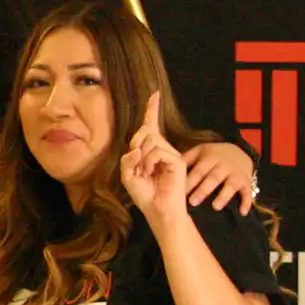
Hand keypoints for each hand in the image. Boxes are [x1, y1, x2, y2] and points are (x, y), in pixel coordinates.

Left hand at [121, 92, 188, 230]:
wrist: (157, 210)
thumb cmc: (144, 194)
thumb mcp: (127, 174)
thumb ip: (127, 158)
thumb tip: (137, 148)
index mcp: (152, 150)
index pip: (152, 125)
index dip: (152, 109)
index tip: (154, 94)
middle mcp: (164, 148)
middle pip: (145, 131)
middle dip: (136, 146)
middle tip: (138, 167)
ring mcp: (171, 154)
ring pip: (150, 140)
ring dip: (141, 158)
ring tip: (145, 172)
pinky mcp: (177, 160)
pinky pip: (157, 151)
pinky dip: (148, 162)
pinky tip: (151, 173)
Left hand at [181, 138, 256, 214]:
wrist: (239, 151)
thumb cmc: (211, 155)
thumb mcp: (199, 152)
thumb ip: (184, 160)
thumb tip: (163, 169)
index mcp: (209, 158)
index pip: (198, 171)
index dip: (189, 181)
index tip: (177, 192)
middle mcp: (223, 165)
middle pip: (213, 178)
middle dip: (203, 190)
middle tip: (192, 202)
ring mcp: (236, 174)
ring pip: (230, 185)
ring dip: (223, 196)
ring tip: (215, 207)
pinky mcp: (246, 182)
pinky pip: (248, 193)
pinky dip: (246, 202)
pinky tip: (242, 212)